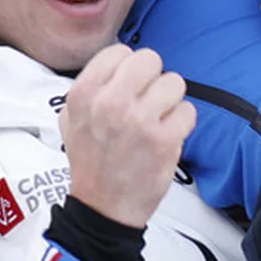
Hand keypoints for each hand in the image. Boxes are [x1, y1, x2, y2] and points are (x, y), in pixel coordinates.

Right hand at [57, 45, 192, 228]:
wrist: (102, 208)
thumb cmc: (91, 164)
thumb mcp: (71, 119)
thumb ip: (91, 87)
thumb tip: (117, 63)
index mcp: (84, 94)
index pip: (120, 52)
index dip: (129, 68)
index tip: (129, 85)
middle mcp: (110, 102)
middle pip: (150, 59)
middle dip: (153, 78)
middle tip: (148, 99)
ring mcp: (139, 120)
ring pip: (174, 82)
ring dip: (170, 101)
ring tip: (157, 119)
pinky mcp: (164, 140)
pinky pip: (188, 110)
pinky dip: (182, 123)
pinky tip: (167, 135)